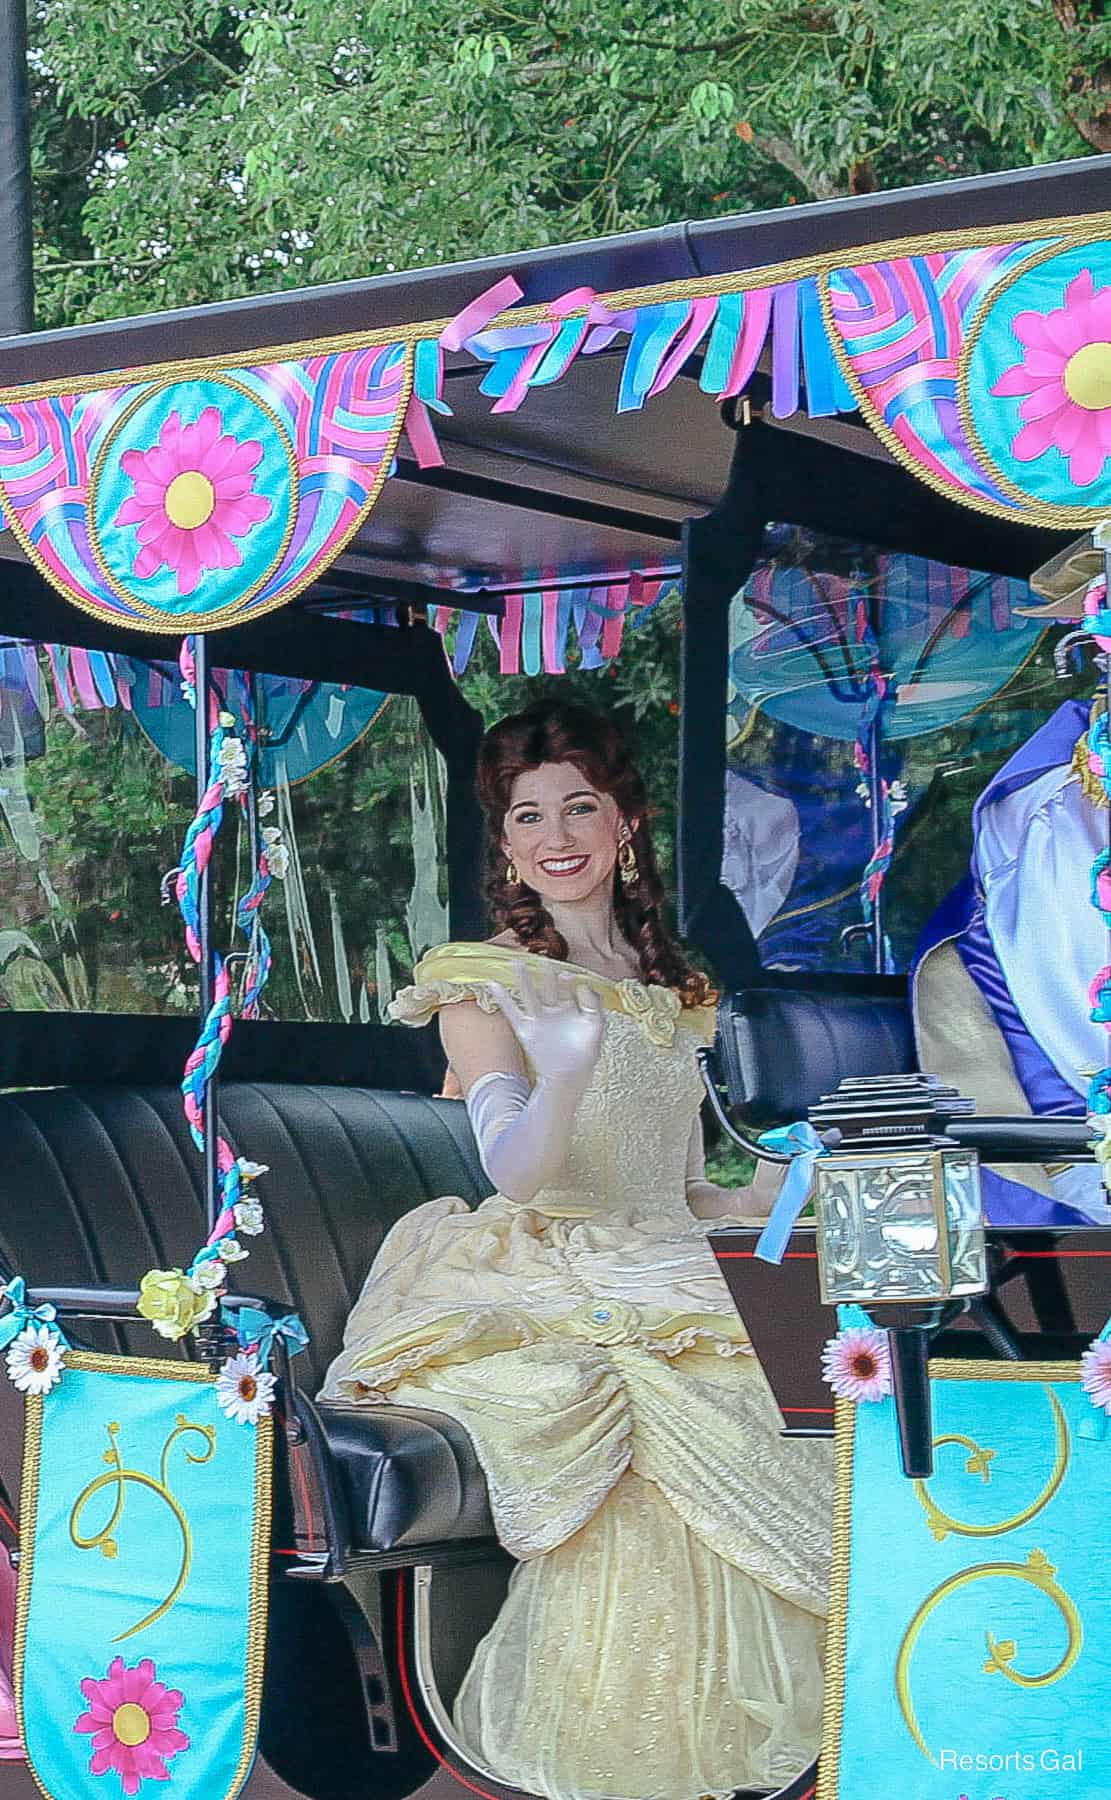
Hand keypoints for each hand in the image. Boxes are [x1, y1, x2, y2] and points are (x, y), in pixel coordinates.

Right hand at [488, 960, 604, 1084]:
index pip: (570, 989)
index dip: (570, 981)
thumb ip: (593, 1003)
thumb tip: (582, 984)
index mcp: (572, 1009)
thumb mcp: (596, 1026)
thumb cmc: (585, 1054)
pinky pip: (512, 1011)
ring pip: (529, 994)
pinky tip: (493, 984)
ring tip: (516, 963)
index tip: (569, 975)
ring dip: (523, 979)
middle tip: (544, 957)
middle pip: (549, 987)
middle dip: (547, 973)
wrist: (569, 1076)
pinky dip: (502, 999)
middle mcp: (554, 1012)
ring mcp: (539, 1020)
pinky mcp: (526, 1030)